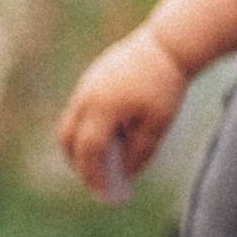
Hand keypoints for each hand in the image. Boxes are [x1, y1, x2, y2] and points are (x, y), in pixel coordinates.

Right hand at [54, 28, 186, 197]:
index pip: (89, 151)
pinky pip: (81, 109)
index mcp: (102, 109)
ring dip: (81, 145)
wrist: (167, 43)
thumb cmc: (165, 84)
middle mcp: (87, 98)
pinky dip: (88, 127)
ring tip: (102, 163)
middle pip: (68, 139)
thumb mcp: (158, 123)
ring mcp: (86, 86)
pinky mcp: (91, 78)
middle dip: (79, 163)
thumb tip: (127, 174)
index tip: (103, 193)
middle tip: (96, 182)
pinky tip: (109, 137)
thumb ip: (141, 151)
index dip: (93, 175)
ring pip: (71, 123)